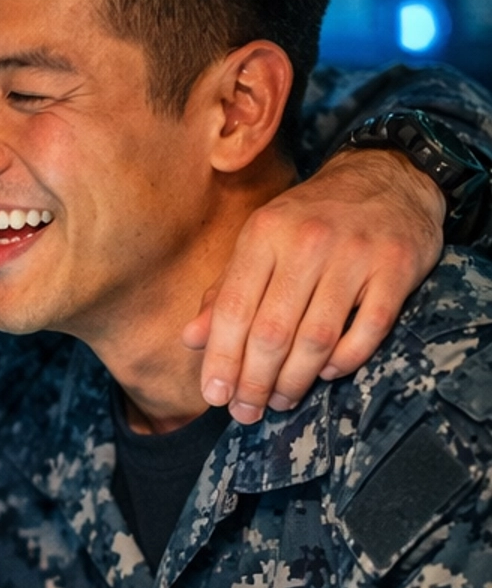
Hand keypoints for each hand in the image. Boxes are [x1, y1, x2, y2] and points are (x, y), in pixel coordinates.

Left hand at [185, 148, 443, 422]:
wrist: (388, 176)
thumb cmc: (312, 217)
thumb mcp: (262, 241)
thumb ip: (226, 291)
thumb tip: (191, 340)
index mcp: (264, 234)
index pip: (234, 310)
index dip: (221, 360)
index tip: (214, 396)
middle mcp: (307, 242)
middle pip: (272, 332)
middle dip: (254, 382)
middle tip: (246, 412)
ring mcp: (354, 255)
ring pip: (316, 338)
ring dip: (294, 380)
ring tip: (280, 400)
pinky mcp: (396, 268)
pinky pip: (367, 330)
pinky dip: (344, 360)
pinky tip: (326, 373)